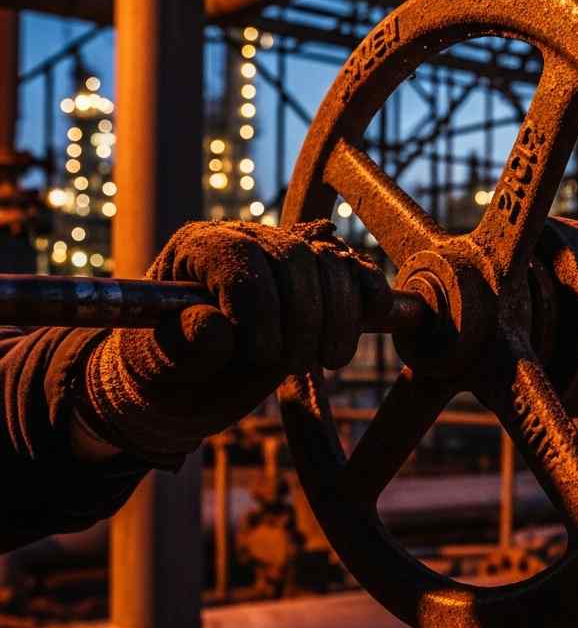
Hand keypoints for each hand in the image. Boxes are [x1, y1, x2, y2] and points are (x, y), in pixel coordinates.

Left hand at [77, 219, 388, 465]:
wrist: (188, 386)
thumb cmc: (166, 371)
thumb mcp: (157, 365)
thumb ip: (181, 346)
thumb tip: (214, 329)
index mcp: (195, 251)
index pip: (237, 257)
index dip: (256, 304)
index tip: (260, 355)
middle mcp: (244, 240)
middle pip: (291, 256)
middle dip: (302, 315)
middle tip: (293, 365)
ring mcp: (285, 255)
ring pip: (328, 263)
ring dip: (338, 314)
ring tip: (327, 359)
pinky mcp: (318, 277)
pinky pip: (354, 269)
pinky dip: (367, 292)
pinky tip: (370, 318)